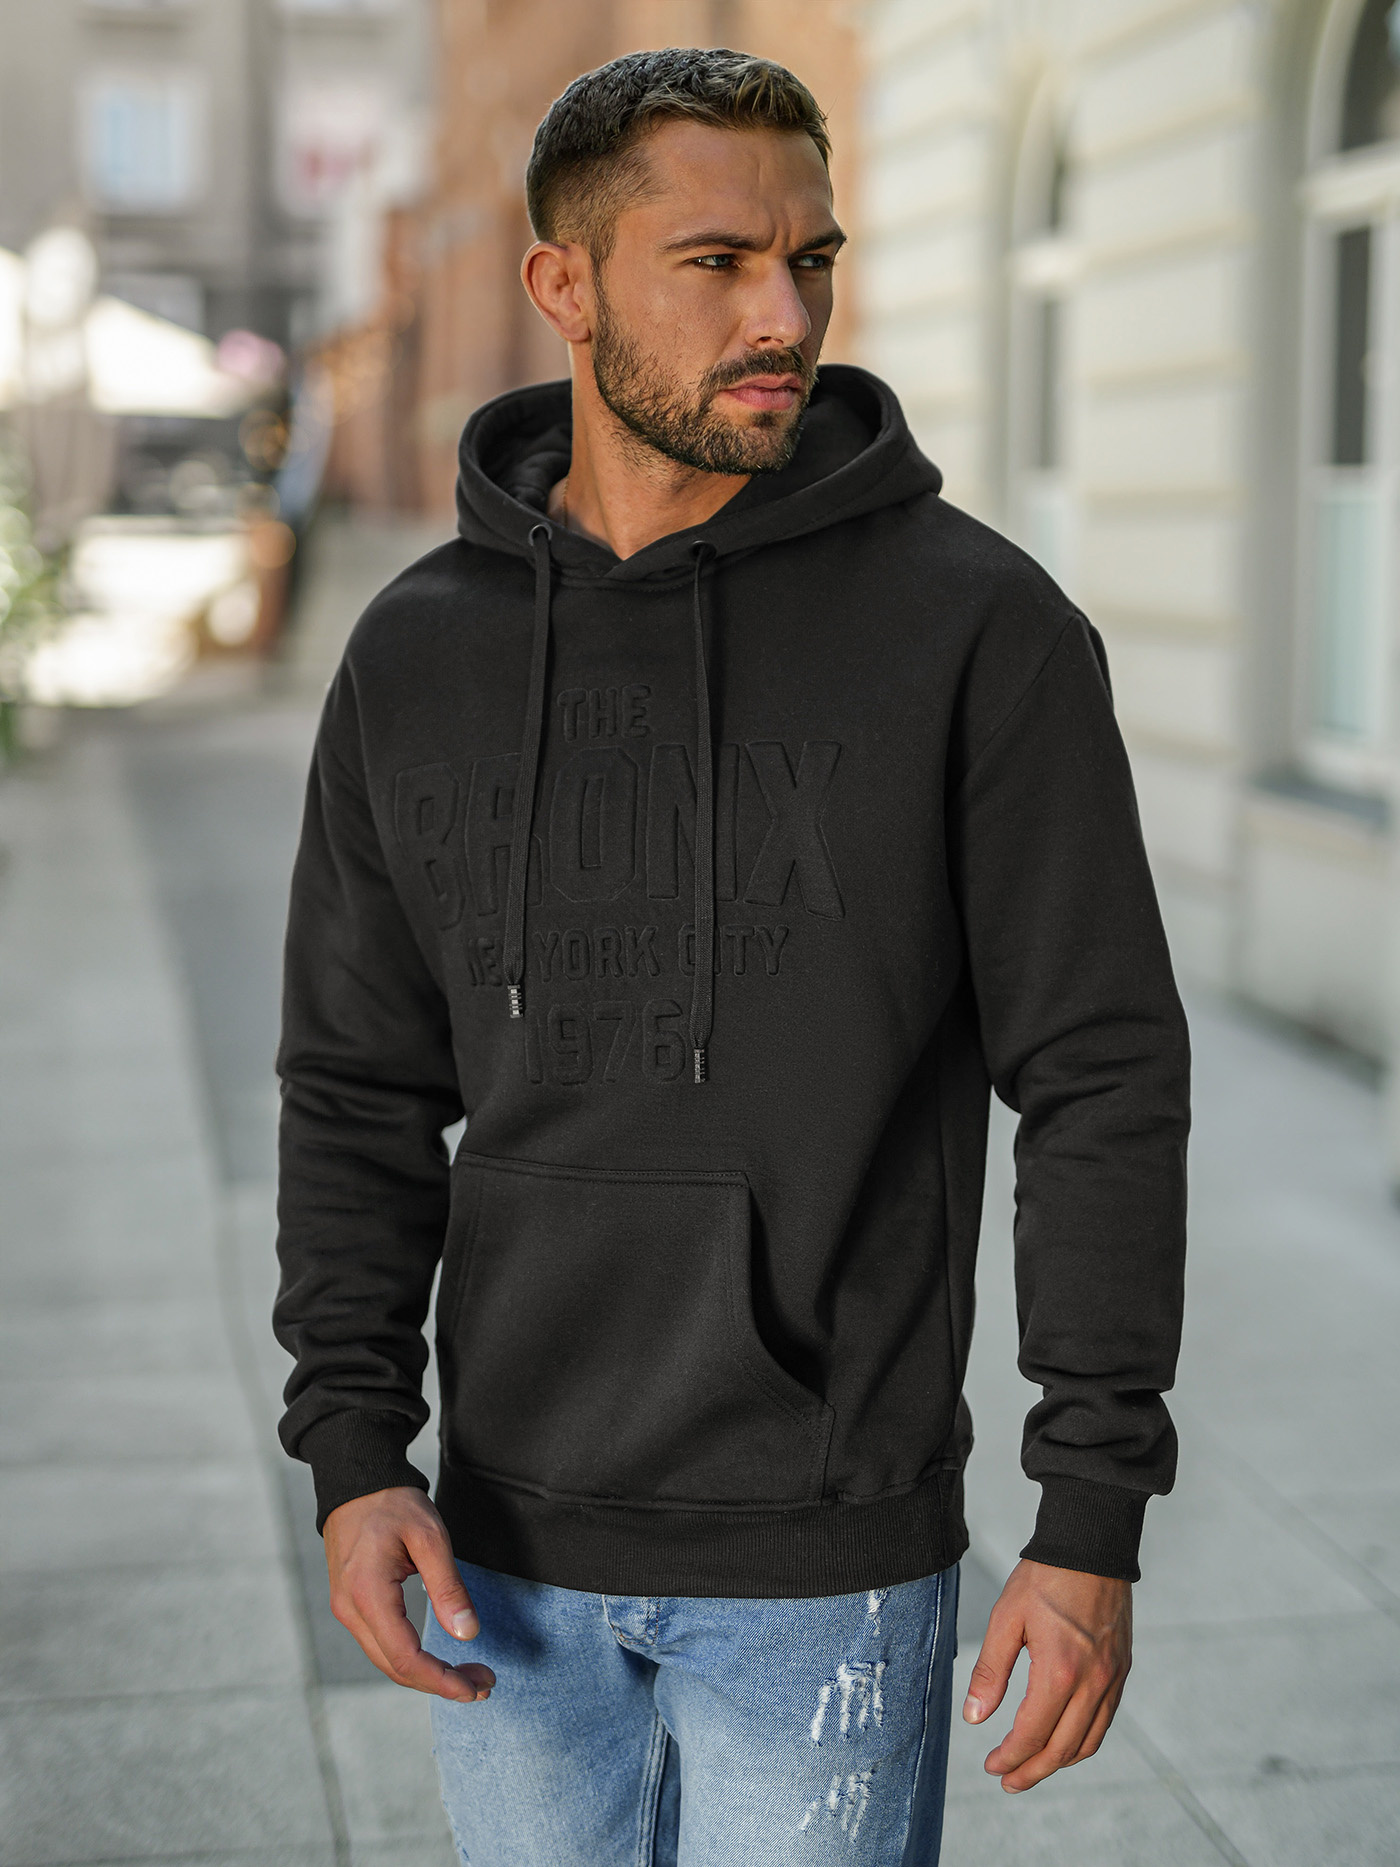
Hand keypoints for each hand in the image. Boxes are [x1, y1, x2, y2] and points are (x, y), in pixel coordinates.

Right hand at [324, 1486, 495, 1701]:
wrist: (355, 1481)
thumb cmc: (392, 1503)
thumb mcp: (429, 1537)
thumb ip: (448, 1587)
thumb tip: (467, 1634)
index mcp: (368, 1594)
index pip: (405, 1658)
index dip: (442, 1680)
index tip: (476, 1688)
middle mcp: (351, 1610)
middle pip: (395, 1667)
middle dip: (441, 1683)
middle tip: (484, 1684)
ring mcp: (348, 1610)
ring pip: (387, 1660)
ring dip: (427, 1674)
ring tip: (469, 1675)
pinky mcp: (352, 1605)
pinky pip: (382, 1644)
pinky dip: (411, 1659)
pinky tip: (438, 1658)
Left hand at [963, 1558, 1130, 1791]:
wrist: (1091, 1544)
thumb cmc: (1044, 1577)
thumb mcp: (1006, 1618)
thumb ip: (991, 1670)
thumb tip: (974, 1717)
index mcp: (1061, 1671)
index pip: (1033, 1733)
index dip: (1010, 1757)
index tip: (990, 1766)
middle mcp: (1093, 1682)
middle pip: (1062, 1748)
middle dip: (1032, 1771)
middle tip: (1007, 1781)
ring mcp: (1112, 1678)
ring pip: (1088, 1741)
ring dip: (1059, 1762)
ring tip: (1032, 1768)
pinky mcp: (1121, 1669)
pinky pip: (1104, 1720)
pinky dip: (1082, 1741)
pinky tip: (1062, 1740)